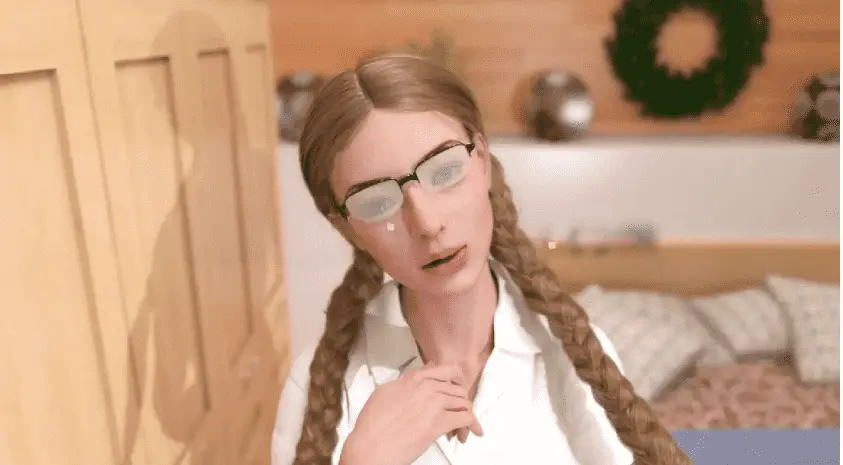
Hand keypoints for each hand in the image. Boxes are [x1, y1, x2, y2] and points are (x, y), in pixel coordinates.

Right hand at [339, 363, 483, 464]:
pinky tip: (474, 431)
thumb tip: (415, 379)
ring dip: (467, 412)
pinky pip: (465, 418)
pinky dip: (472, 425)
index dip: (455, 378)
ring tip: (468, 422)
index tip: (459, 385)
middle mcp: (426, 387)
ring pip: (463, 401)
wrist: (371, 445)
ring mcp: (434, 403)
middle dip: (461, 399)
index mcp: (412, 379)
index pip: (444, 369)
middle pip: (456, 387)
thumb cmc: (372, 424)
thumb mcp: (384, 393)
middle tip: (461, 409)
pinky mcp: (439, 423)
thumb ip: (403, 383)